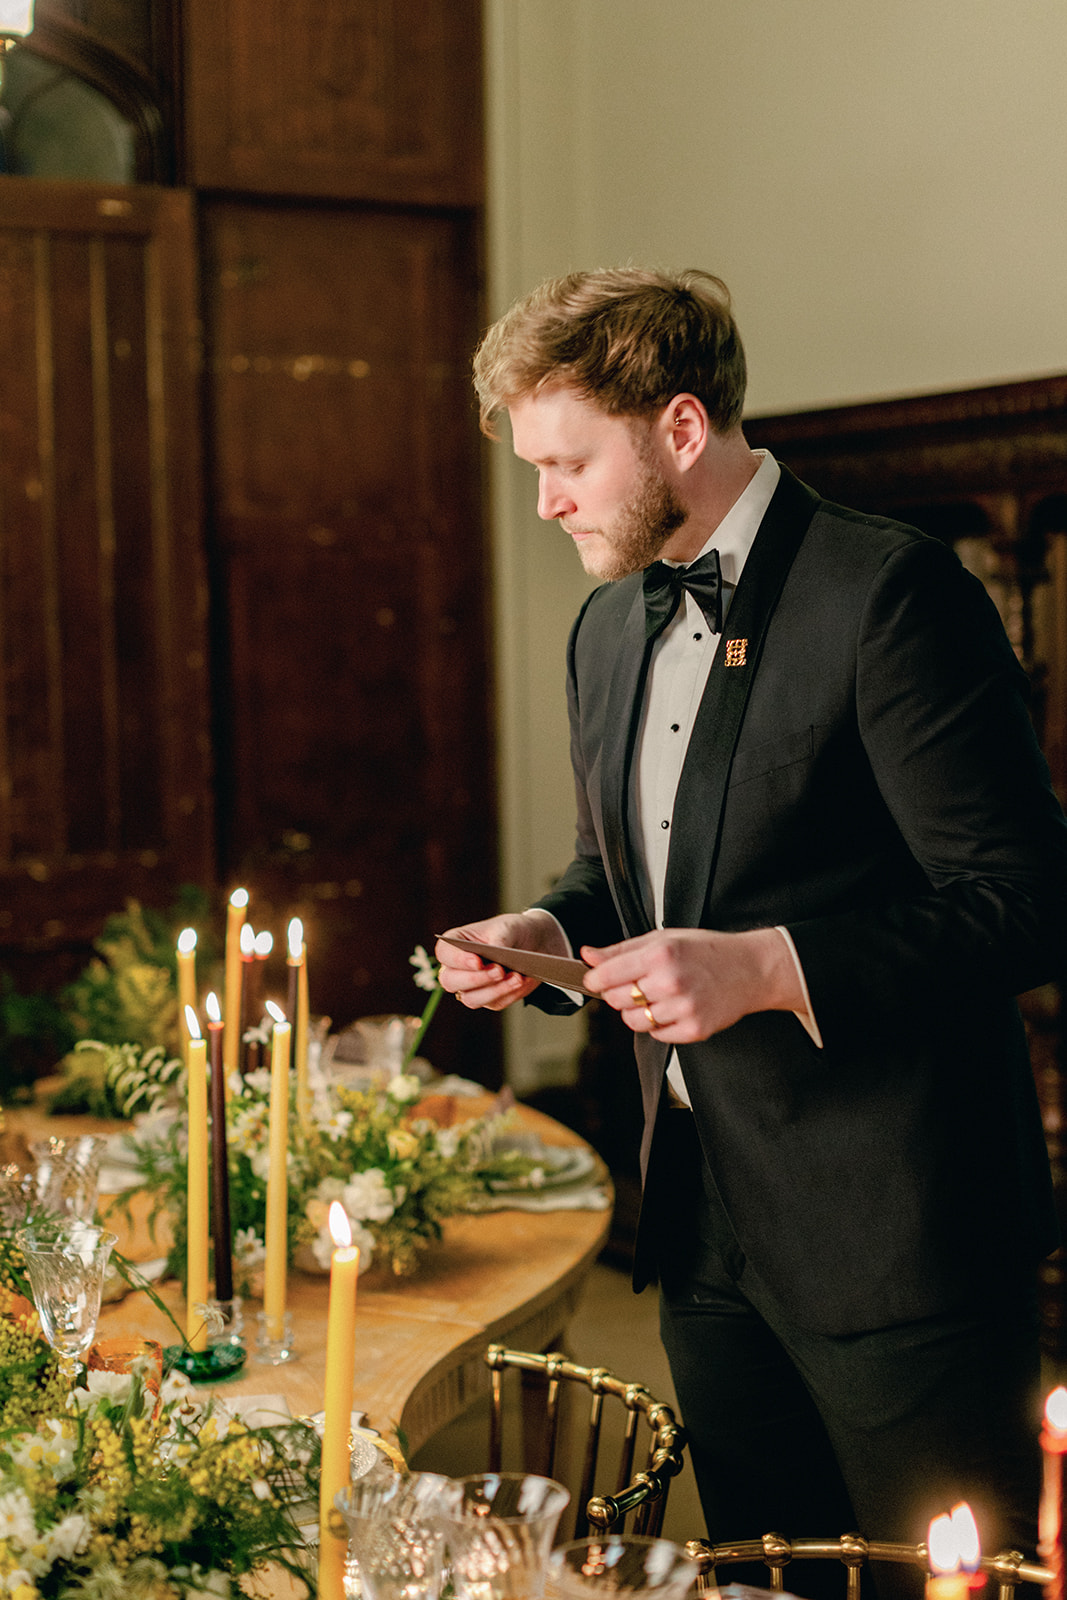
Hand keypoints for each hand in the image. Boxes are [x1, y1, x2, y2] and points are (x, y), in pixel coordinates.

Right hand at [435, 910, 569, 1011]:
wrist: (533, 943)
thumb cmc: (512, 931)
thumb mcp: (507, 927)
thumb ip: (499, 940)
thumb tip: (496, 954)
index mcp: (456, 943)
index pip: (445, 953)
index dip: (457, 960)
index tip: (477, 961)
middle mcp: (457, 968)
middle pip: (450, 981)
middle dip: (476, 979)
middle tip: (499, 970)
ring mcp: (471, 987)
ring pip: (471, 999)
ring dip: (495, 990)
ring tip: (517, 977)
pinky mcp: (489, 999)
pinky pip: (495, 1003)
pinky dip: (511, 993)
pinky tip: (524, 980)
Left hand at [580, 926, 802, 1041]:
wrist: (751, 969)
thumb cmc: (707, 951)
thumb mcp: (664, 939)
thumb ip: (621, 949)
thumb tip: (587, 955)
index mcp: (660, 954)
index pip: (608, 975)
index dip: (596, 979)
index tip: (595, 980)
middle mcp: (671, 981)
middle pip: (617, 1000)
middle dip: (617, 994)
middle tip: (634, 985)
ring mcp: (684, 1008)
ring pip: (634, 1021)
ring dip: (637, 1011)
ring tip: (657, 997)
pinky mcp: (695, 1029)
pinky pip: (656, 1035)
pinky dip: (658, 1025)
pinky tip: (673, 1008)